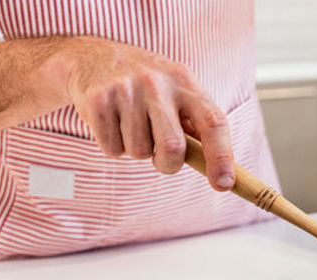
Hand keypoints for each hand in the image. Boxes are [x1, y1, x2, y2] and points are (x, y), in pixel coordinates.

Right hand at [61, 37, 233, 189]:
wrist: (93, 57)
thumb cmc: (146, 87)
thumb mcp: (176, 93)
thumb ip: (196, 125)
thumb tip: (220, 170)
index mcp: (185, 81)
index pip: (213, 122)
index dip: (222, 156)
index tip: (223, 184)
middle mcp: (157, 83)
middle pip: (173, 147)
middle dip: (168, 164)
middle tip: (161, 159)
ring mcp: (126, 90)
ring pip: (139, 152)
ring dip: (136, 150)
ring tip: (130, 125)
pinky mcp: (98, 100)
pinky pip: (112, 149)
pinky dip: (113, 146)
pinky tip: (112, 122)